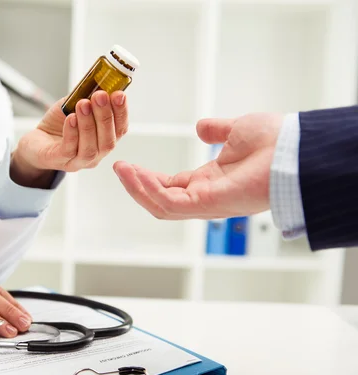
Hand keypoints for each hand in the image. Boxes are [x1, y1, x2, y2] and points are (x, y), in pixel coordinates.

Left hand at [10, 91, 128, 187]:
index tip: (119, 95)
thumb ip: (87, 96)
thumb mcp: (74, 105)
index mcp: (104, 139)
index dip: (122, 112)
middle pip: (108, 141)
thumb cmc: (59, 125)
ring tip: (83, 104)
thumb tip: (98, 81)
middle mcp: (96, 154)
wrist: (37, 141)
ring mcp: (79, 161)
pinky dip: (71, 133)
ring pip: (90, 148)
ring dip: (88, 124)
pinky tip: (70, 118)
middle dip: (106, 116)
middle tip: (100, 96)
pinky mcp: (60, 161)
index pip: (120, 129)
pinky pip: (69, 149)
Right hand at [113, 113, 283, 219]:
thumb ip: (217, 131)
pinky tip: (135, 172)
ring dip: (138, 188)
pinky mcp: (209, 203)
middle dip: (137, 186)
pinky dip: (149, 189)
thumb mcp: (237, 130)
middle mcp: (206, 197)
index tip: (128, 164)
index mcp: (210, 182)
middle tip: (119, 167)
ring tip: (121, 169)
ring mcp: (207, 203)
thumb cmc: (276, 142)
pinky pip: (170, 203)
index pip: (170, 187)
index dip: (147, 178)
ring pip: (161, 206)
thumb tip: (202, 127)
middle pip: (161, 200)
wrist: (296, 148)